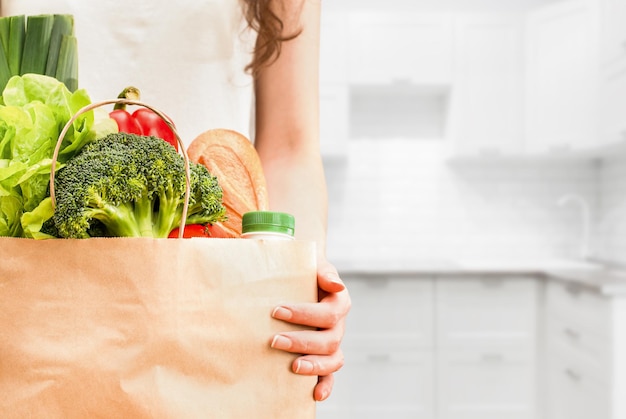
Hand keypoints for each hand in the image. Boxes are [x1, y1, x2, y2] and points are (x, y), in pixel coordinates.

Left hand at [270, 257, 350, 400]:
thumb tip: (336, 285)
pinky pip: (330, 375)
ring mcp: (332, 343)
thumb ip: (323, 271)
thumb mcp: (311, 264)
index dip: (305, 314)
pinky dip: (326, 386)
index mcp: (338, 301)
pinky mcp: (324, 357)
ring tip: (293, 367)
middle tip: (274, 340)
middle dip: (302, 341)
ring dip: (314, 365)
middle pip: (329, 339)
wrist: (295, 279)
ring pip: (333, 360)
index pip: (328, 312)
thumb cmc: (301, 271)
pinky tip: (315, 395)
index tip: (276, 311)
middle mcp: (338, 325)